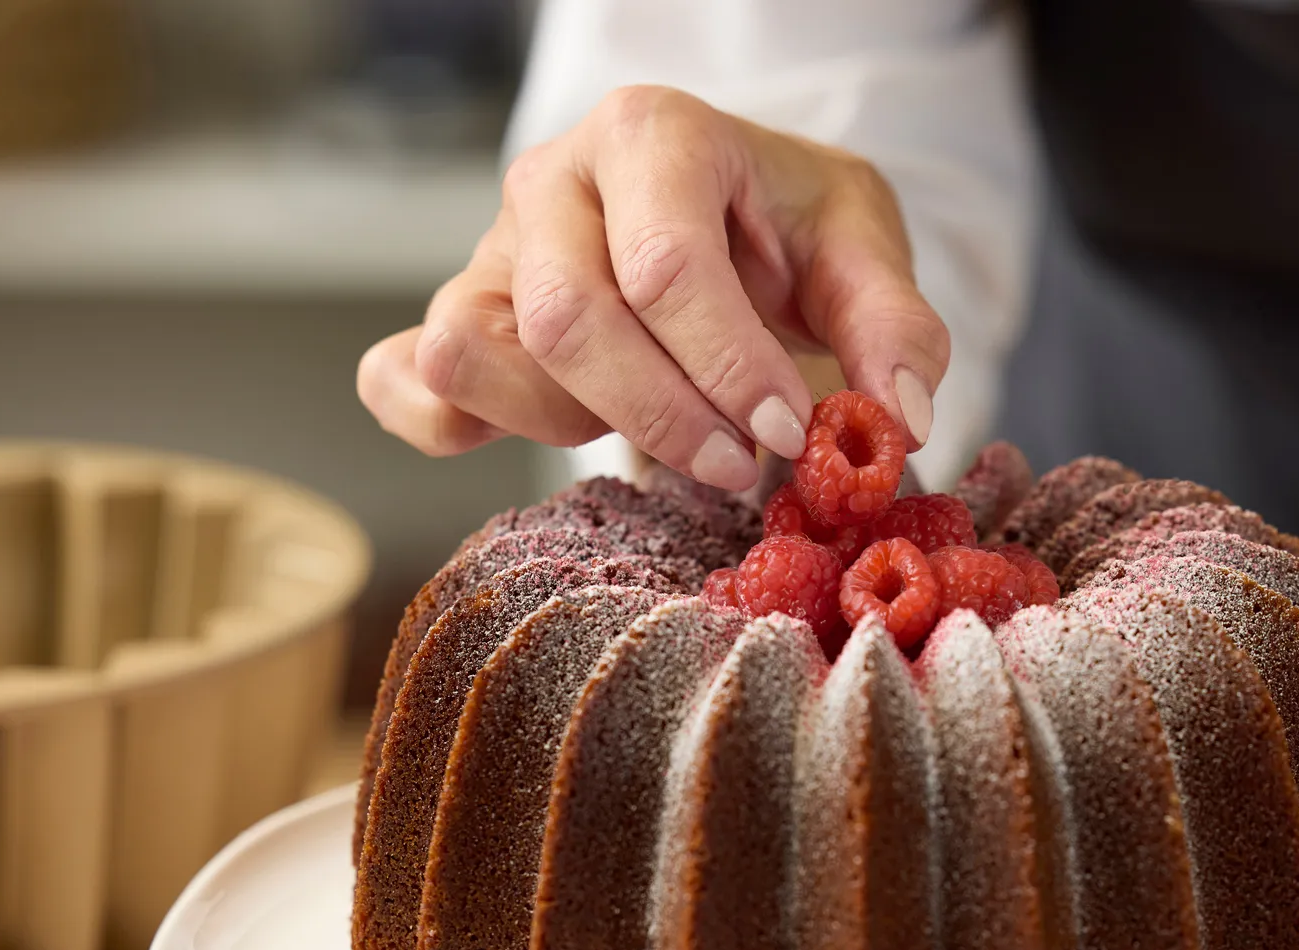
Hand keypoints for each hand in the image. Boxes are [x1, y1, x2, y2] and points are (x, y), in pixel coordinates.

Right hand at [357, 86, 949, 491]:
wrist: (733, 215)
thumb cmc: (790, 225)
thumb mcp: (862, 248)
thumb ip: (893, 326)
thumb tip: (896, 417)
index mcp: (652, 136)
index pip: (663, 268)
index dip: (728, 368)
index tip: (791, 432)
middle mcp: (553, 182)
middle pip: (566, 321)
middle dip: (663, 415)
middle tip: (742, 464)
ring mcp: (491, 252)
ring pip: (476, 356)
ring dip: (573, 425)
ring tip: (663, 431)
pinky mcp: (461, 318)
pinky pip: (402, 381)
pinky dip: (446, 426)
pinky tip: (541, 439)